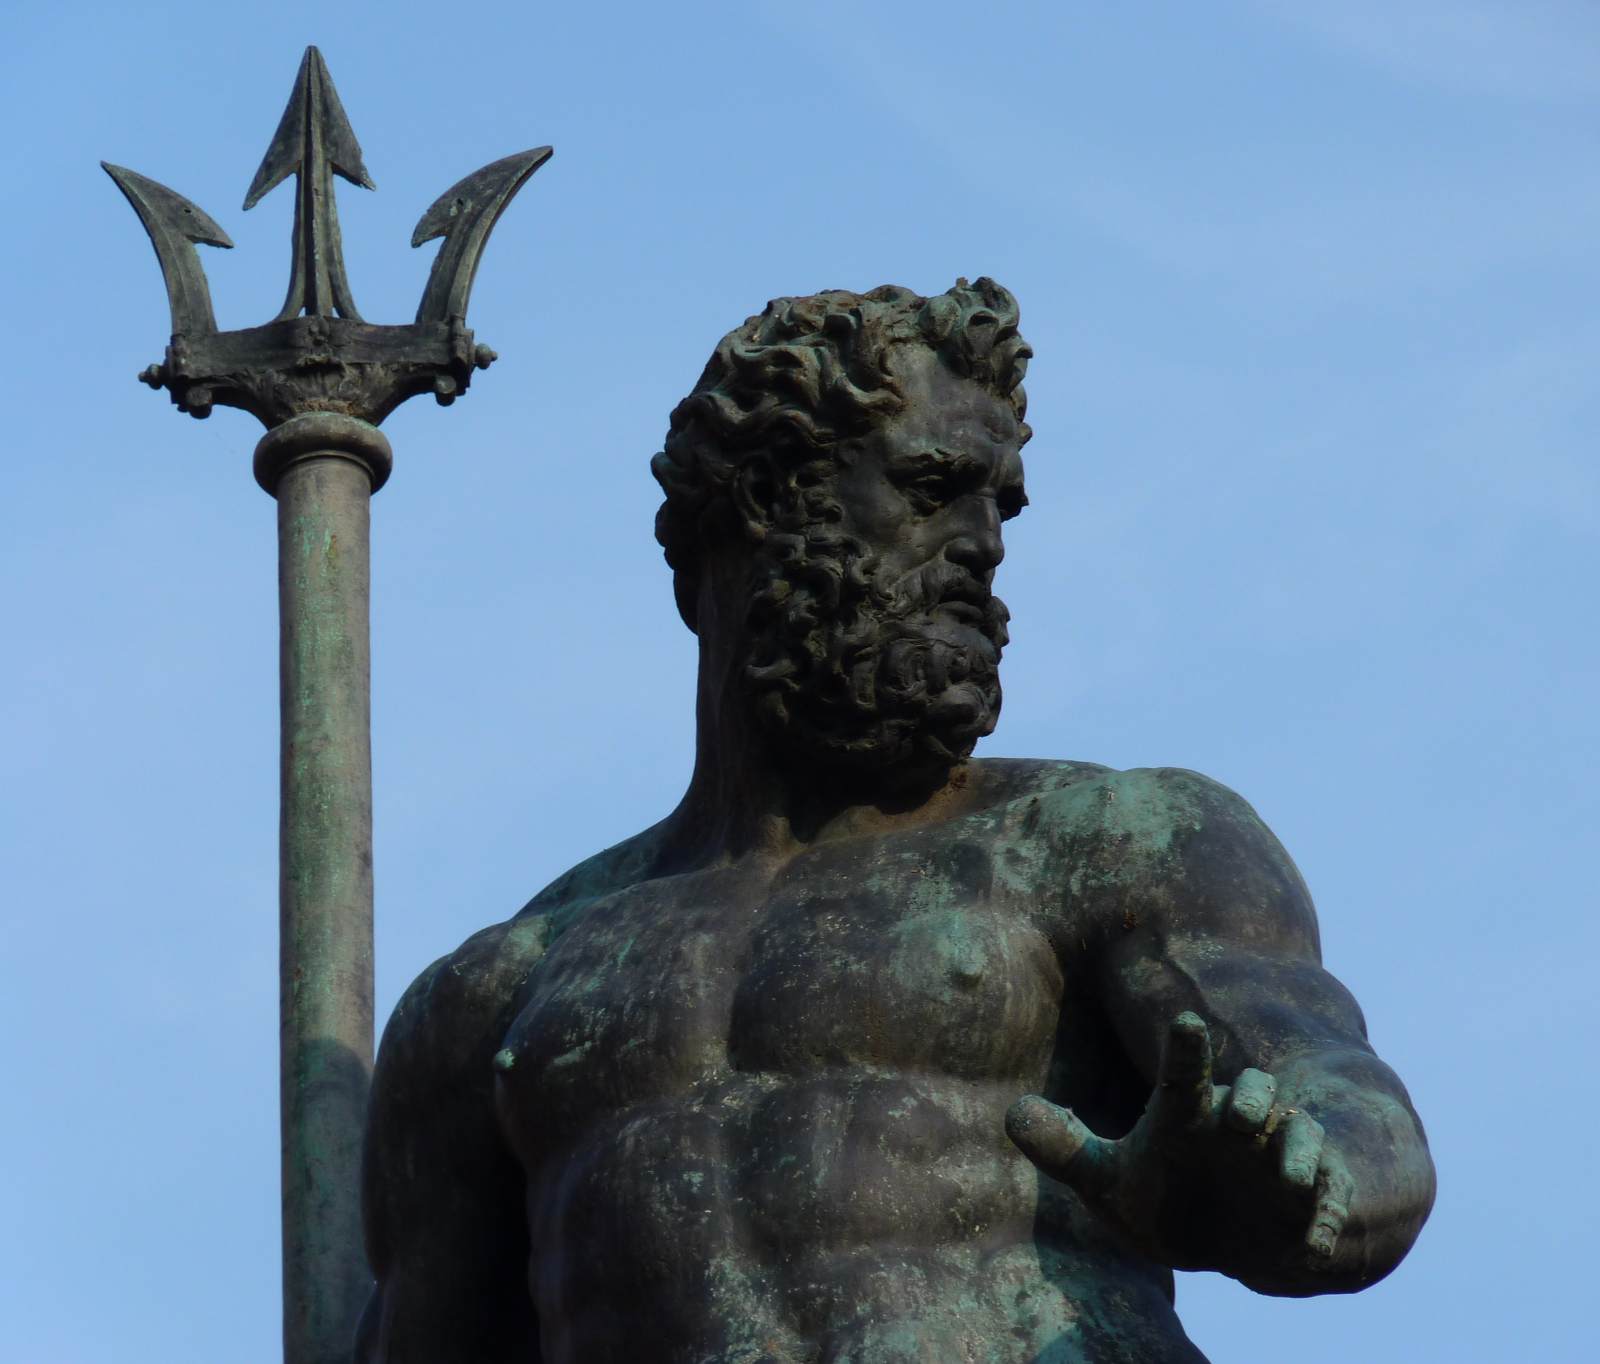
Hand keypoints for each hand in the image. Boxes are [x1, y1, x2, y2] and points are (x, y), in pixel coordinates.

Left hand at [1005, 1012, 1353, 1273]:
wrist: (1217, 1238)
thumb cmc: (1157, 1192)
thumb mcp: (1107, 1178)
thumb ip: (1064, 1147)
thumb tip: (1011, 1114)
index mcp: (1187, 1113)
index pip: (1183, 1075)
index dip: (1185, 1050)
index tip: (1186, 1022)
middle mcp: (1238, 1128)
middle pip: (1253, 1095)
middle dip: (1251, 1099)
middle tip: (1239, 1115)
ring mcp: (1278, 1164)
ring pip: (1299, 1140)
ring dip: (1297, 1154)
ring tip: (1290, 1178)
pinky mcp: (1310, 1205)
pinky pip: (1325, 1207)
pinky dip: (1324, 1223)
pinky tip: (1313, 1248)